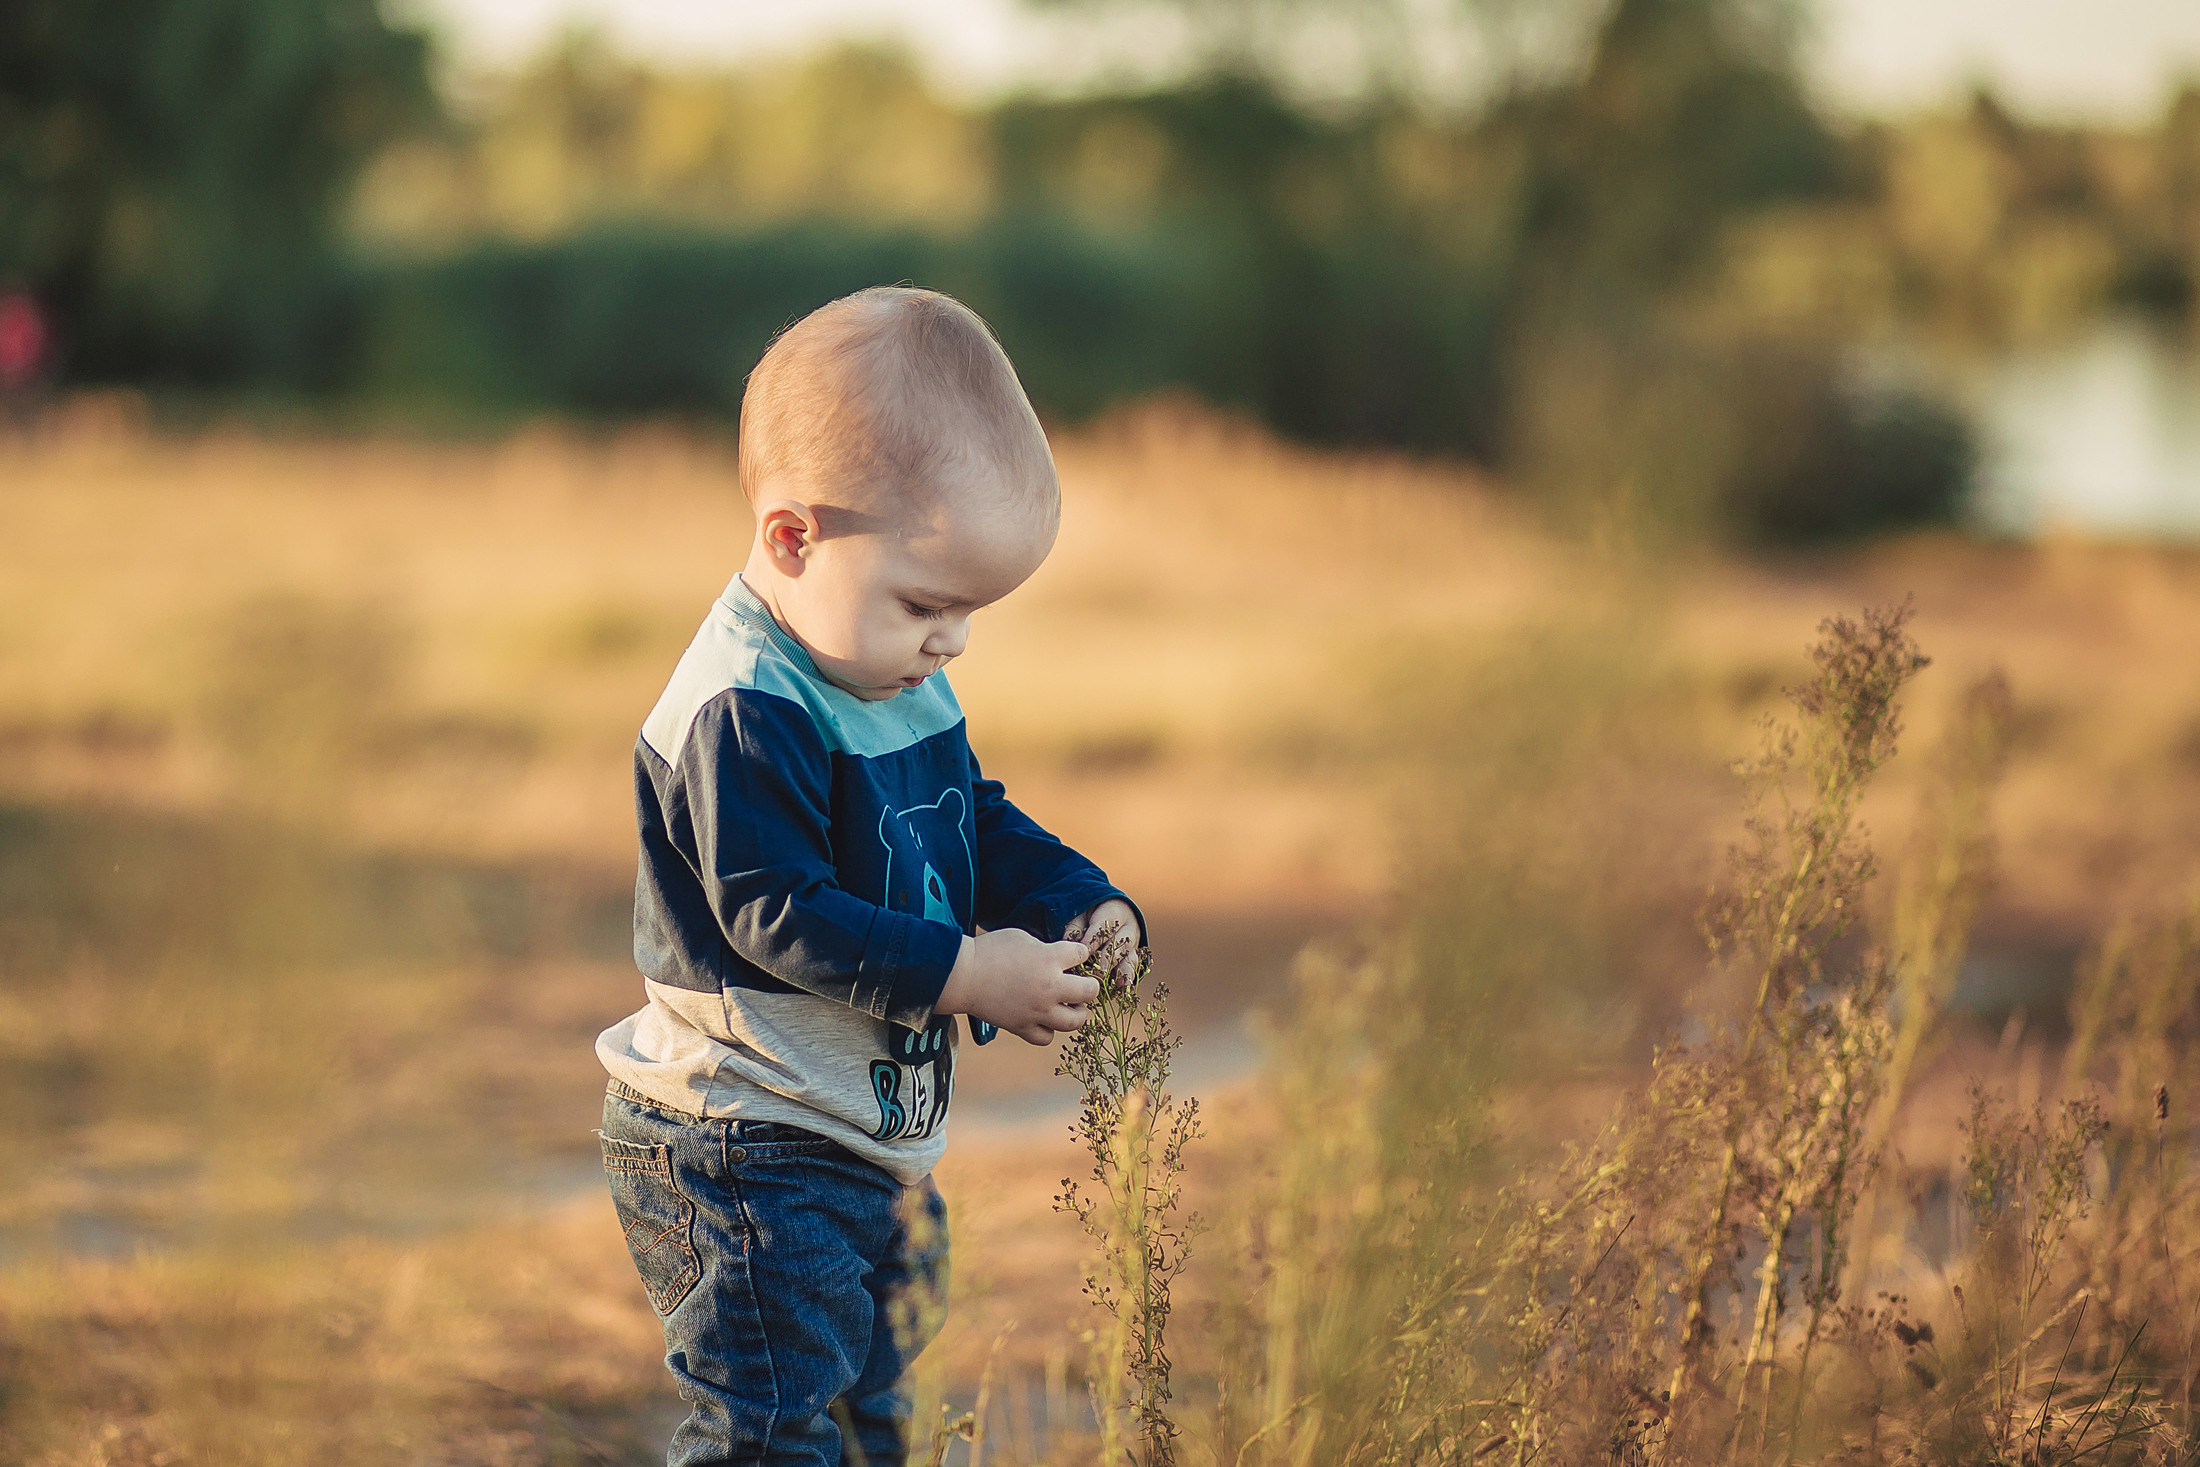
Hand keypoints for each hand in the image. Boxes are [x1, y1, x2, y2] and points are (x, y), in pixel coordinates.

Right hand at [935, 929, 1098, 1045]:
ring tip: (1068, 1005)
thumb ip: (1045, 948)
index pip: (1081, 955)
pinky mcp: (1022, 1027)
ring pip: (1075, 1021)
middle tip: (1079, 984)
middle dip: (1089, 985)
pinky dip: (1049, 1029)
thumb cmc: (989, 950)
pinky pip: (1047, 1037)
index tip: (1071, 955)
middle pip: (1089, 991)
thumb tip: (1059, 958)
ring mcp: (1037, 1011)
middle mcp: (1049, 987)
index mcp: (1049, 959)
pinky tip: (1043, 1018)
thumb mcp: (1022, 937)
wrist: (962, 975)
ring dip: (1076, 1012)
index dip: (1078, 954)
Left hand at [1064, 899, 1141, 983]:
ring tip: (1115, 983)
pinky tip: (1124, 988)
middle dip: (1108, 959)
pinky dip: (1127, 978)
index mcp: (1115, 913)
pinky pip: (1132, 968)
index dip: (1094, 939)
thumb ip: (1076, 926)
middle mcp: (1128, 928)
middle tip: (1098, 972)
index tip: (1084, 951)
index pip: (1104, 927)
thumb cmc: (1091, 914)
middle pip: (1119, 944)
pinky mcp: (1133, 956)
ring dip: (1121, 971)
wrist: (1111, 912)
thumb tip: (1069, 942)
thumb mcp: (1082, 914)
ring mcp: (1132, 944)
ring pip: (1129, 957)